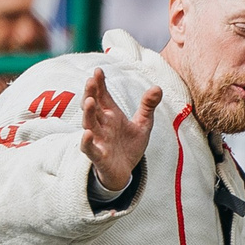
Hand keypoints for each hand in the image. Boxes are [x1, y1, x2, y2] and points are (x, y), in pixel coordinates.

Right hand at [79, 68, 160, 196]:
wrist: (126, 172)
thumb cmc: (130, 146)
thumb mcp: (143, 124)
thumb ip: (148, 106)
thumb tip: (158, 87)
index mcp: (111, 115)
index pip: (103, 96)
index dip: (99, 84)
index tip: (98, 71)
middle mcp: (102, 125)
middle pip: (93, 107)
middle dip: (90, 93)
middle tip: (90, 80)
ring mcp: (98, 140)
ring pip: (89, 124)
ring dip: (88, 113)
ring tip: (89, 101)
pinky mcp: (98, 156)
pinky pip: (89, 149)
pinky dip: (87, 142)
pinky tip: (88, 133)